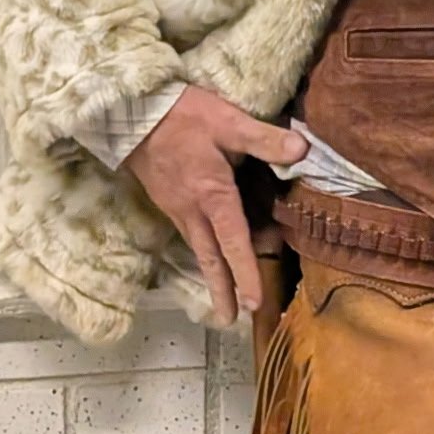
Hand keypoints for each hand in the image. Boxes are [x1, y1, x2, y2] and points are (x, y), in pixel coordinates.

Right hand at [122, 85, 306, 323]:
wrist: (130, 113)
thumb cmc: (182, 116)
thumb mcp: (228, 121)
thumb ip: (265, 139)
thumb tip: (303, 149)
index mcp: (212, 196)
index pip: (233, 242)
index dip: (245, 273)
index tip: (252, 304)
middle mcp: (193, 210)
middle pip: (210, 259)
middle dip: (222, 290)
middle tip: (230, 320)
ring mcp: (176, 207)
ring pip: (198, 249)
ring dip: (212, 276)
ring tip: (221, 301)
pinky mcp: (167, 200)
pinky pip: (189, 235)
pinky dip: (202, 253)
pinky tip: (207, 254)